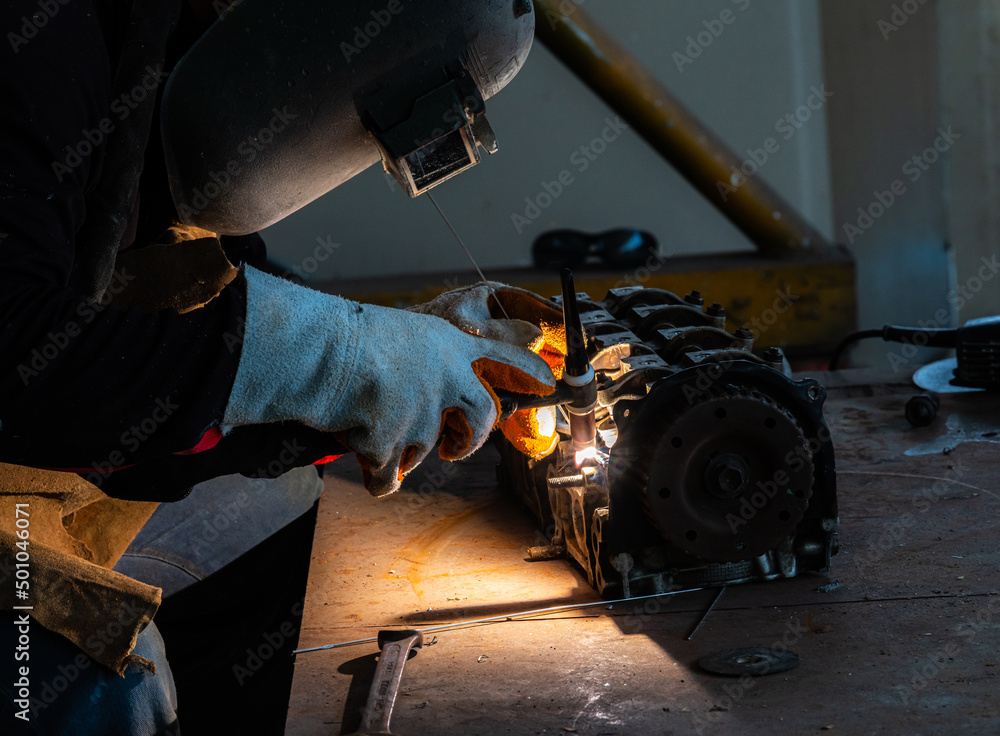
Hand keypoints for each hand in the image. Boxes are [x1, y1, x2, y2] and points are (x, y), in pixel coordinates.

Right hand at [223, 268, 556, 495]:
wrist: (316, 351)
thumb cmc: (349, 338)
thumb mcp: (405, 332)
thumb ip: (433, 359)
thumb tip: (449, 386)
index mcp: (450, 346)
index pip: (507, 355)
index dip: (530, 371)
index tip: (548, 383)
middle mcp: (448, 378)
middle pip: (483, 419)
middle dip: (470, 440)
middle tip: (452, 448)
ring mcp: (424, 413)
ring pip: (426, 451)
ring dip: (403, 449)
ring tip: (371, 425)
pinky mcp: (396, 442)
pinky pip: (388, 477)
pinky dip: (376, 476)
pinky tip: (359, 457)